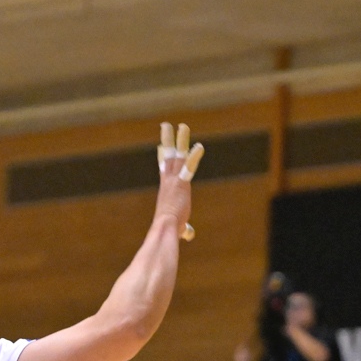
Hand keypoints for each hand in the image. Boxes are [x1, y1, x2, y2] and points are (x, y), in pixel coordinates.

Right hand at [155, 122, 202, 241]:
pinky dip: (194, 157)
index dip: (162, 157)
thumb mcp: (178, 226)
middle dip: (168, 139)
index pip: (164, 169)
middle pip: (167, 156)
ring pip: (177, 156)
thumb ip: (184, 228)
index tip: (160, 147)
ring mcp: (173, 181)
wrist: (164, 229)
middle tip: (166, 126)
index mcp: (166, 189)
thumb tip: (189, 234)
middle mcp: (167, 181)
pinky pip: (189, 167)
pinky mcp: (181, 184)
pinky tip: (200, 147)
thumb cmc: (169, 230)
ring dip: (180, 140)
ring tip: (182, 126)